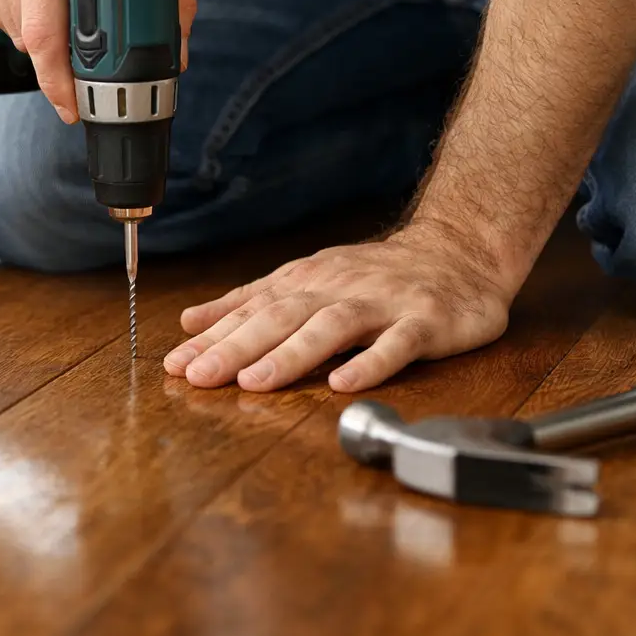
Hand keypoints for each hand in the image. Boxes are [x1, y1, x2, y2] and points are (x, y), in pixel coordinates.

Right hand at [0, 0, 196, 122]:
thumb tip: (176, 51)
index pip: (44, 36)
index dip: (59, 82)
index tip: (76, 106)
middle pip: (28, 38)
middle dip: (59, 65)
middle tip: (88, 75)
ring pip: (11, 27)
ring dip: (42, 40)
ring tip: (74, 24)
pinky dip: (24, 16)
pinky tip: (49, 1)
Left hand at [163, 226, 511, 392]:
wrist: (459, 250)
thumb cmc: (376, 274)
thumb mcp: (306, 279)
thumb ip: (248, 302)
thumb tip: (190, 322)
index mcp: (306, 283)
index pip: (251, 310)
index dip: (213, 338)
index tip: (176, 364)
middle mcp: (338, 290)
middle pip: (281, 317)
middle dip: (237, 347)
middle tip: (199, 375)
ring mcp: (382, 305)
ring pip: (332, 327)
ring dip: (292, 354)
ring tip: (256, 381)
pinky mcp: (425, 322)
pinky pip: (397, 345)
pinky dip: (370, 364)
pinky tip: (343, 385)